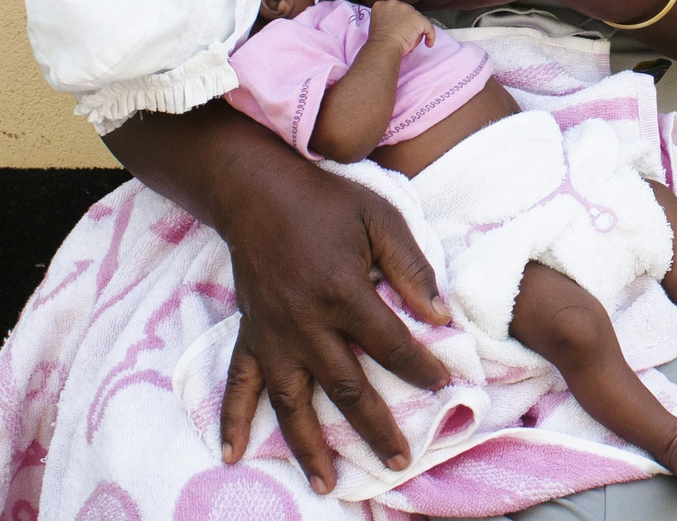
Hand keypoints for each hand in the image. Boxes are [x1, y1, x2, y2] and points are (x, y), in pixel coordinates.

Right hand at [218, 160, 452, 493]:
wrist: (256, 190)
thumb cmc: (325, 201)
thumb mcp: (381, 217)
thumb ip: (412, 266)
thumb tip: (440, 315)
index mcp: (342, 293)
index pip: (390, 344)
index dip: (420, 368)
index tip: (444, 387)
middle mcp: (305, 324)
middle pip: (346, 388)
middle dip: (375, 428)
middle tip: (399, 461)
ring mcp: (272, 335)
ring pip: (293, 402)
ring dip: (309, 447)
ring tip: (327, 485)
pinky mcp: (248, 334)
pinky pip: (237, 384)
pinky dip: (232, 420)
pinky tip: (232, 454)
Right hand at [369, 0, 435, 53]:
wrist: (382, 48)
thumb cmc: (379, 43)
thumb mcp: (377, 26)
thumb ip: (386, 21)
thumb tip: (397, 25)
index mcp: (381, 5)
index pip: (396, 10)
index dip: (399, 21)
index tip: (398, 30)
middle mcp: (394, 3)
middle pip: (408, 13)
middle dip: (408, 25)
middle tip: (405, 38)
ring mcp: (407, 10)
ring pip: (417, 20)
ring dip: (415, 32)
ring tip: (408, 43)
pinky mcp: (418, 19)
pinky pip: (428, 27)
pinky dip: (430, 36)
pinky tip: (428, 43)